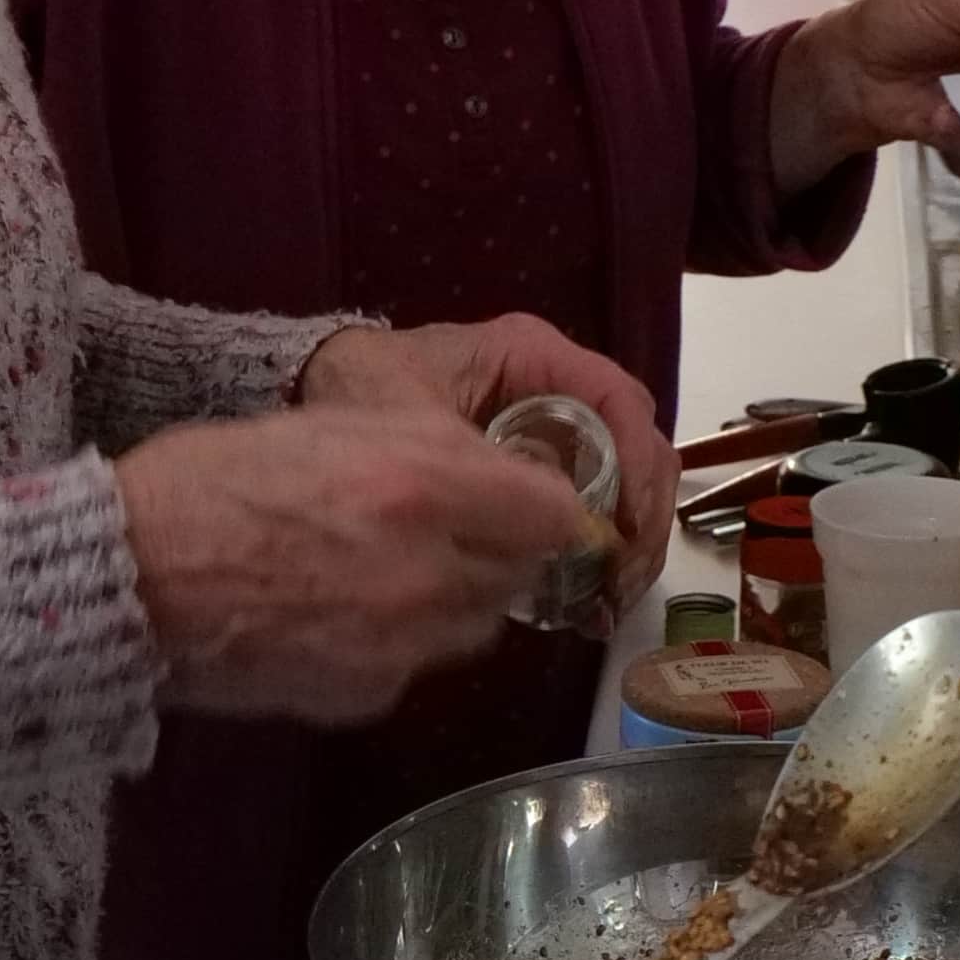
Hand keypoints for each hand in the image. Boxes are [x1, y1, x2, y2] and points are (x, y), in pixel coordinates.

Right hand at [115, 403, 585, 719]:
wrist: (128, 574)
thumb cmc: (216, 478)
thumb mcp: (334, 424)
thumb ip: (433, 450)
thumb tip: (508, 482)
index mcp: (423, 485)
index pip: (554, 512)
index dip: (546, 504)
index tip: (529, 500)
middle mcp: (430, 574)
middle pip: (520, 574)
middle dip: (496, 549)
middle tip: (446, 528)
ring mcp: (402, 647)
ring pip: (476, 626)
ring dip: (454, 598)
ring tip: (385, 569)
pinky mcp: (367, 695)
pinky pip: (415, 664)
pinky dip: (398, 641)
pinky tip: (337, 613)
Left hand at [297, 312, 680, 585]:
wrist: (319, 396)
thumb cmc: (361, 388)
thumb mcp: (408, 416)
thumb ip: (468, 456)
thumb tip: (542, 517)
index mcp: (533, 356)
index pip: (619, 403)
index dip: (637, 468)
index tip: (624, 530)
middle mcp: (559, 388)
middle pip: (639, 450)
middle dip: (640, 521)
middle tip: (620, 582)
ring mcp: (557, 432)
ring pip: (625, 485)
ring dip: (627, 545)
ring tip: (605, 603)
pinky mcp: (543, 473)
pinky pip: (592, 508)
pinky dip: (598, 555)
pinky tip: (586, 602)